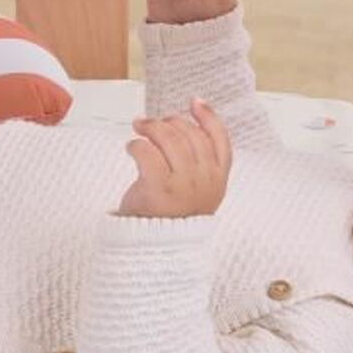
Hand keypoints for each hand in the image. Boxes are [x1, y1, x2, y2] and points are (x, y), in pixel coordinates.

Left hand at [117, 99, 232, 218]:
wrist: (155, 249)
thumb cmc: (172, 216)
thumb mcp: (198, 189)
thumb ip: (200, 162)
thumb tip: (186, 124)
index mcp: (218, 177)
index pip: (220, 138)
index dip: (208, 116)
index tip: (195, 103)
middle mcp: (205, 179)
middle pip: (190, 134)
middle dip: (169, 121)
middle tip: (152, 121)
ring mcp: (184, 183)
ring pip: (169, 138)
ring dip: (151, 127)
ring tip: (140, 127)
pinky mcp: (158, 188)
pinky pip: (147, 152)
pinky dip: (136, 144)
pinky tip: (132, 147)